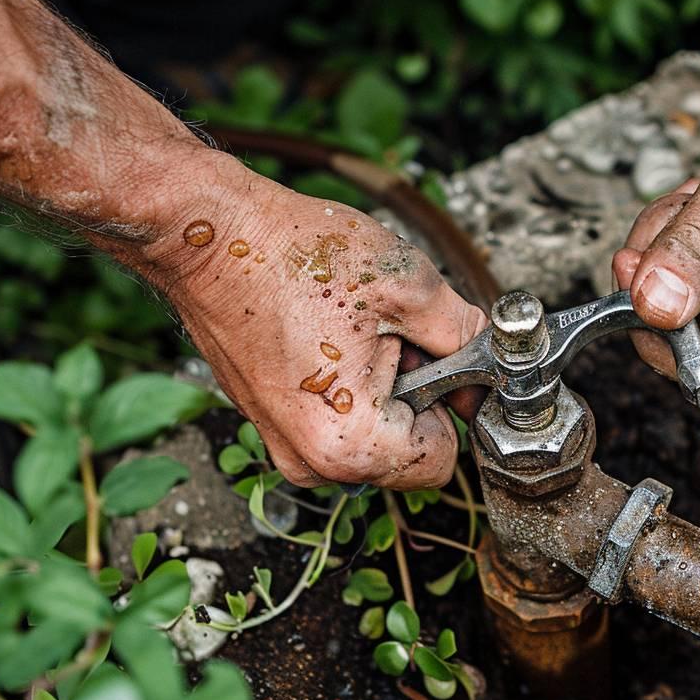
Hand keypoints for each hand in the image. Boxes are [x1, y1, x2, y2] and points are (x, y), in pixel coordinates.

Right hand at [126, 155, 486, 488]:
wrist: (206, 236)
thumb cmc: (291, 257)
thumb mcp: (409, 286)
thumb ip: (467, 336)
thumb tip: (493, 361)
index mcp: (351, 445)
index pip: (442, 463)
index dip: (453, 406)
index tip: (440, 360)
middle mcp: (313, 463)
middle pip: (405, 454)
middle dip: (417, 397)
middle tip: (390, 333)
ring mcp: (285, 446)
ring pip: (372, 437)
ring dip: (382, 390)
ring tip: (355, 329)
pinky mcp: (271, 424)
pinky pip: (335, 421)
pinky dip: (348, 387)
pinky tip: (329, 334)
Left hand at [613, 48, 699, 386]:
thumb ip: (699, 246)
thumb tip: (655, 308)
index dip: (655, 329)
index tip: (639, 269)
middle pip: (674, 326)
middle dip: (661, 265)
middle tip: (689, 210)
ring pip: (664, 290)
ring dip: (664, 237)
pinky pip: (671, 261)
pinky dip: (672, 224)